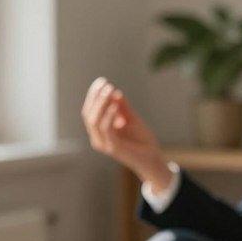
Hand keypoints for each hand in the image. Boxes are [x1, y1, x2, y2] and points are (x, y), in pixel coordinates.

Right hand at [82, 77, 172, 191]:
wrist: (153, 159)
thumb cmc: (142, 139)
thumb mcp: (131, 118)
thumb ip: (122, 107)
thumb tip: (114, 91)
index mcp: (99, 131)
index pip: (89, 110)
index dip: (93, 95)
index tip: (101, 81)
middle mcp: (97, 138)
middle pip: (88, 114)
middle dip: (95, 97)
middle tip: (105, 84)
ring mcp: (103, 144)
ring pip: (94, 121)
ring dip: (101, 103)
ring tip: (110, 90)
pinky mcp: (112, 148)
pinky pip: (106, 129)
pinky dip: (109, 115)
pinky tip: (116, 105)